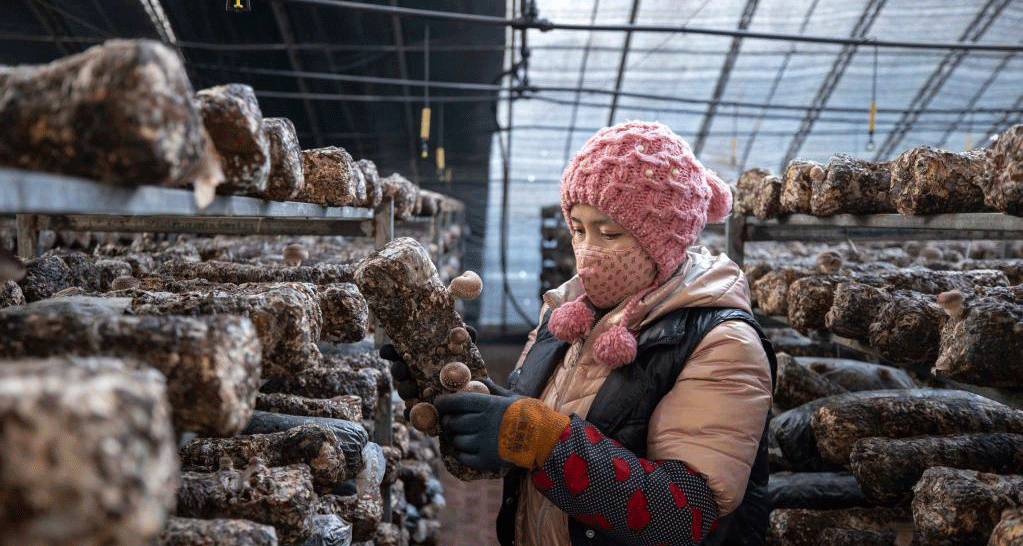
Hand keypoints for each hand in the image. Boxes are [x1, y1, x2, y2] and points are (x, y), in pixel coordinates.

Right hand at [379, 326, 480, 403]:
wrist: (476, 396)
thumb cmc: (467, 368)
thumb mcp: (467, 350)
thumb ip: (466, 337)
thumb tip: (466, 328)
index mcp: (419, 357)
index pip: (399, 352)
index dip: (390, 351)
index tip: (387, 352)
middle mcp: (414, 374)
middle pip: (399, 371)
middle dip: (398, 370)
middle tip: (402, 370)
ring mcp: (417, 393)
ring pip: (404, 391)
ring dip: (405, 390)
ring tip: (411, 389)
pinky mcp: (424, 412)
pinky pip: (412, 414)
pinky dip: (410, 413)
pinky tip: (412, 412)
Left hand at [434, 393, 569, 470]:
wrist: (544, 438)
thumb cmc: (529, 414)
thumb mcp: (513, 396)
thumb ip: (494, 390)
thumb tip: (482, 380)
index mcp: (488, 406)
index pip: (455, 402)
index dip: (443, 402)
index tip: (438, 403)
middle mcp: (482, 423)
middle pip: (452, 423)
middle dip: (447, 421)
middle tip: (449, 421)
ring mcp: (483, 443)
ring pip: (456, 441)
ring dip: (455, 438)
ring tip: (460, 435)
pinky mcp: (486, 460)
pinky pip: (463, 457)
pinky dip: (460, 453)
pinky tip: (465, 448)